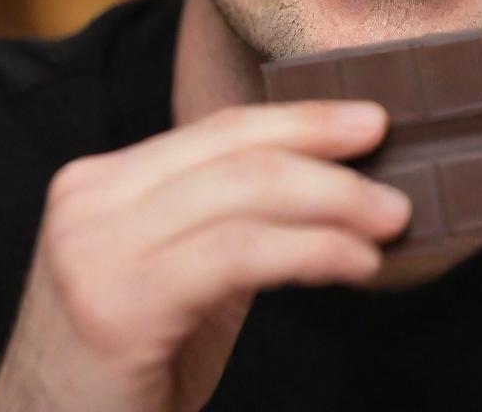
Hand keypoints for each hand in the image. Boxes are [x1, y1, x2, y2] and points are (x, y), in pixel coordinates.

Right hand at [0, 100, 408, 411]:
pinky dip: (313, 249)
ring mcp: (94, 245)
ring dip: (334, 200)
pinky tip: (357, 263)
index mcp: (104, 179)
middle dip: (323, 145)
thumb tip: (330, 185)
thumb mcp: (177, 273)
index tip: (367, 119)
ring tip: (391, 219)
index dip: (300, 117)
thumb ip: (228, 222)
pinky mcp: (116, 302)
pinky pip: (238, 253)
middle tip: (390, 157)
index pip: (219, 128)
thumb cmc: (126, 364)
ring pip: (242, 191)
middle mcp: (90, 197)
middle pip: (233, 147)